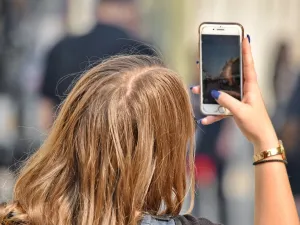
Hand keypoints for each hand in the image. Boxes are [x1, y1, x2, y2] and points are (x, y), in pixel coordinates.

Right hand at [192, 38, 277, 152]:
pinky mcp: (233, 108)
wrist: (259, 138)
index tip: (244, 38)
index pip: (248, 65)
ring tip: (196, 89)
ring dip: (208, 92)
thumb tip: (214, 93)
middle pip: (228, 76)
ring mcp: (238, 99)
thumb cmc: (256, 123)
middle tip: (204, 62)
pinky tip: (204, 119)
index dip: (246, 51)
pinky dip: (212, 113)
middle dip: (216, 70)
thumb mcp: (241, 112)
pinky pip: (220, 107)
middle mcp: (244, 90)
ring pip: (220, 91)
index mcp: (251, 87)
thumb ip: (227, 102)